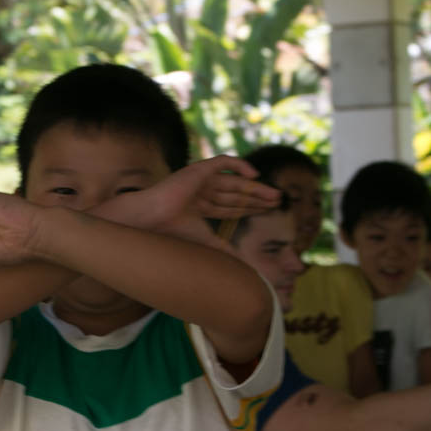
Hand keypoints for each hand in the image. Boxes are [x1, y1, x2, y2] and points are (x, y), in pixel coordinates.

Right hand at [96, 155, 281, 248]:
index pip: (231, 206)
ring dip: (255, 186)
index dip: (251, 207)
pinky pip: (223, 162)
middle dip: (257, 197)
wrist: (152, 219)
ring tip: (274, 194)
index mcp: (200, 207)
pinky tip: (255, 174)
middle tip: (278, 201)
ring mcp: (200, 180)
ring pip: (234, 181)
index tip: (269, 211)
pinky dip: (240, 165)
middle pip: (236, 194)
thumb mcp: (207, 243)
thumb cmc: (172, 233)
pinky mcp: (199, 169)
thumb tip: (245, 268)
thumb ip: (226, 250)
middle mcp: (201, 192)